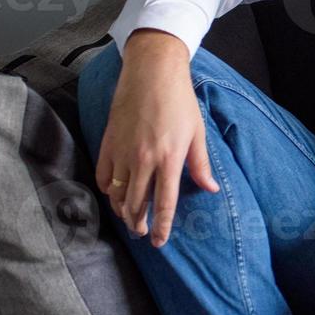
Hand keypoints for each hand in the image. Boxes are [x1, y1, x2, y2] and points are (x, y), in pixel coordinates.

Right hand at [93, 29, 218, 246]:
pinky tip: (114, 195)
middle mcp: (143, 160)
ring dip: (122, 211)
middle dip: (139, 224)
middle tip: (143, 234)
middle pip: (136, 204)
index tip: (160, 242)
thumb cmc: (179, 101)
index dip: (162, 226)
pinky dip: (107, 191)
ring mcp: (122, 152)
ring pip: (116, 194)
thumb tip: (211, 189)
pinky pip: (103, 176)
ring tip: (129, 219)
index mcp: (168, 158)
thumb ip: (200, 164)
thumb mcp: (197, 132)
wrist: (151, 73)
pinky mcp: (108, 143)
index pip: (164, 203)